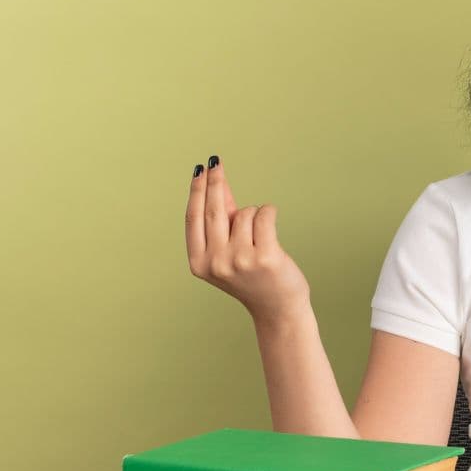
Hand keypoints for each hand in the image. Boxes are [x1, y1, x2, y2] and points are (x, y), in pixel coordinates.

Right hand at [185, 156, 309, 322]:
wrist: (277, 307)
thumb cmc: (252, 275)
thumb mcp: (226, 251)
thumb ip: (220, 221)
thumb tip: (216, 182)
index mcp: (198, 263)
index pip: (193, 218)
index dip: (196, 191)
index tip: (200, 169)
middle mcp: (215, 262)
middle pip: (213, 210)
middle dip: (215, 182)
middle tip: (216, 163)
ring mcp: (239, 260)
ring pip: (244, 213)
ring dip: (254, 214)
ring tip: (260, 236)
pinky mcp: (265, 256)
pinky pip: (265, 215)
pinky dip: (269, 213)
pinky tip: (271, 227)